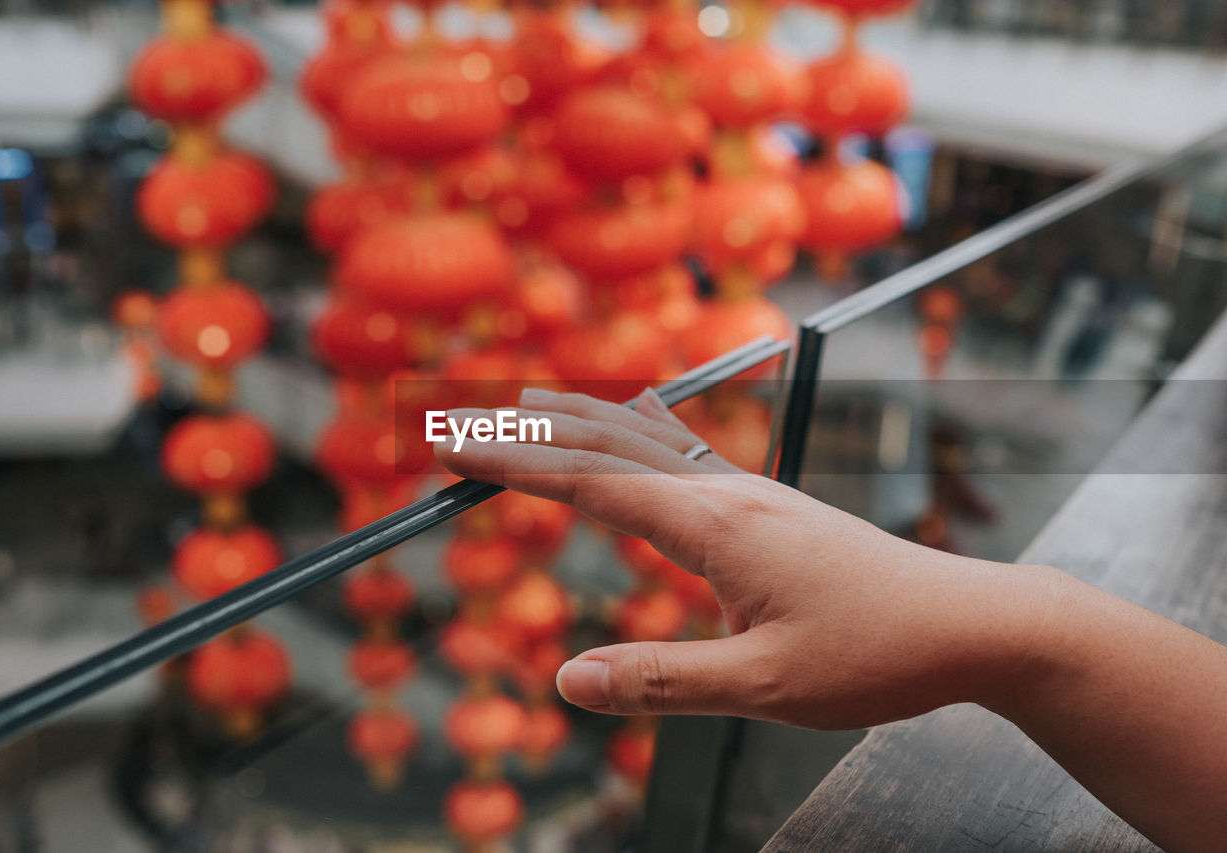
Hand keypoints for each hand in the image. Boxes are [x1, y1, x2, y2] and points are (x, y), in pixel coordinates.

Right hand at [435, 387, 1056, 728]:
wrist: (972, 621)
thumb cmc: (878, 654)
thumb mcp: (765, 688)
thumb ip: (661, 684)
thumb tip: (568, 682)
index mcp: (716, 523)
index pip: (591, 478)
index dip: (515, 462)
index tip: (453, 447)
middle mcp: (727, 491)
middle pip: (609, 436)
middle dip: (528, 429)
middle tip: (459, 425)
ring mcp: (751, 493)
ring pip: (645, 437)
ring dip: (574, 424)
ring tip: (522, 414)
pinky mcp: (769, 508)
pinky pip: (676, 456)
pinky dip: (624, 440)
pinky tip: (626, 444)